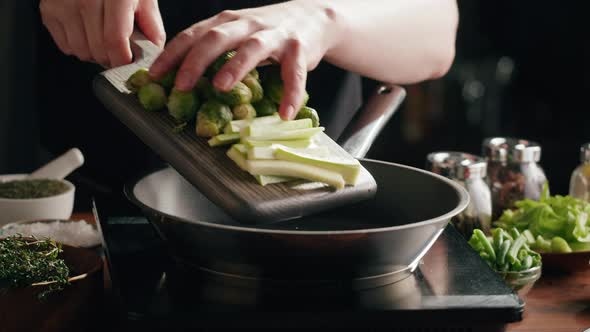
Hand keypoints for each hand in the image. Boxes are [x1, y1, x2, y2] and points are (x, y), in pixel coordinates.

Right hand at [39, 0, 165, 66]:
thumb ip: (153, 28)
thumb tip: (154, 57)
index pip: (115, 40)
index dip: (122, 59)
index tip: (128, 62)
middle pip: (98, 49)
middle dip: (111, 59)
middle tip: (118, 51)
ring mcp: (63, 4)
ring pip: (82, 51)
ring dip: (95, 54)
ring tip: (102, 39)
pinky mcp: (48, 10)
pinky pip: (66, 47)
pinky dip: (78, 46)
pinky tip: (86, 32)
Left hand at [149, 1, 341, 119]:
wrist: (313, 19)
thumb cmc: (268, 33)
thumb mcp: (237, 34)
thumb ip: (215, 50)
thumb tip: (180, 79)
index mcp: (226, 22)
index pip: (193, 35)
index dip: (172, 54)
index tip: (154, 75)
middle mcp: (247, 24)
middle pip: (216, 38)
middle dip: (195, 61)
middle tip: (181, 85)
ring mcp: (273, 35)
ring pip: (252, 48)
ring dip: (235, 67)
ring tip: (220, 87)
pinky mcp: (298, 49)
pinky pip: (294, 74)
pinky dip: (291, 94)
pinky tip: (284, 114)